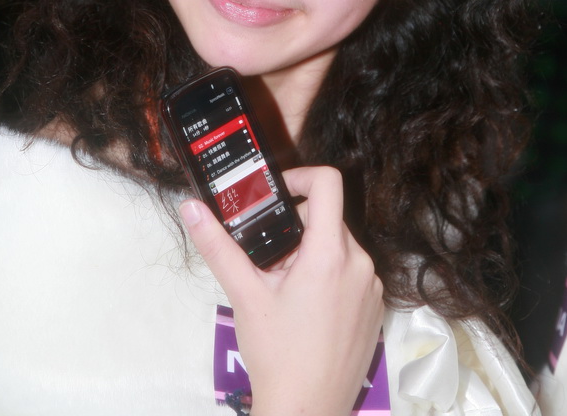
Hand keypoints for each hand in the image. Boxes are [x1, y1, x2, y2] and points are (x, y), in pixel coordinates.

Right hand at [180, 166, 383, 415]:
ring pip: (341, 247)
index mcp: (330, 253)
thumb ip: (218, 245)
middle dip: (297, 227)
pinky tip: (305, 308)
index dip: (301, 175)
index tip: (278, 192)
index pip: (329, 182)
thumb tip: (191, 207)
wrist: (306, 412)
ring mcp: (371, 288)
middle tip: (269, 257)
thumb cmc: (276, 353)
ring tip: (284, 287)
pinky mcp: (375, 309)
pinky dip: (330, 276)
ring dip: (312, 253)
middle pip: (330, 218)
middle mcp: (360, 263)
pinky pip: (353, 273)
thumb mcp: (244, 294)